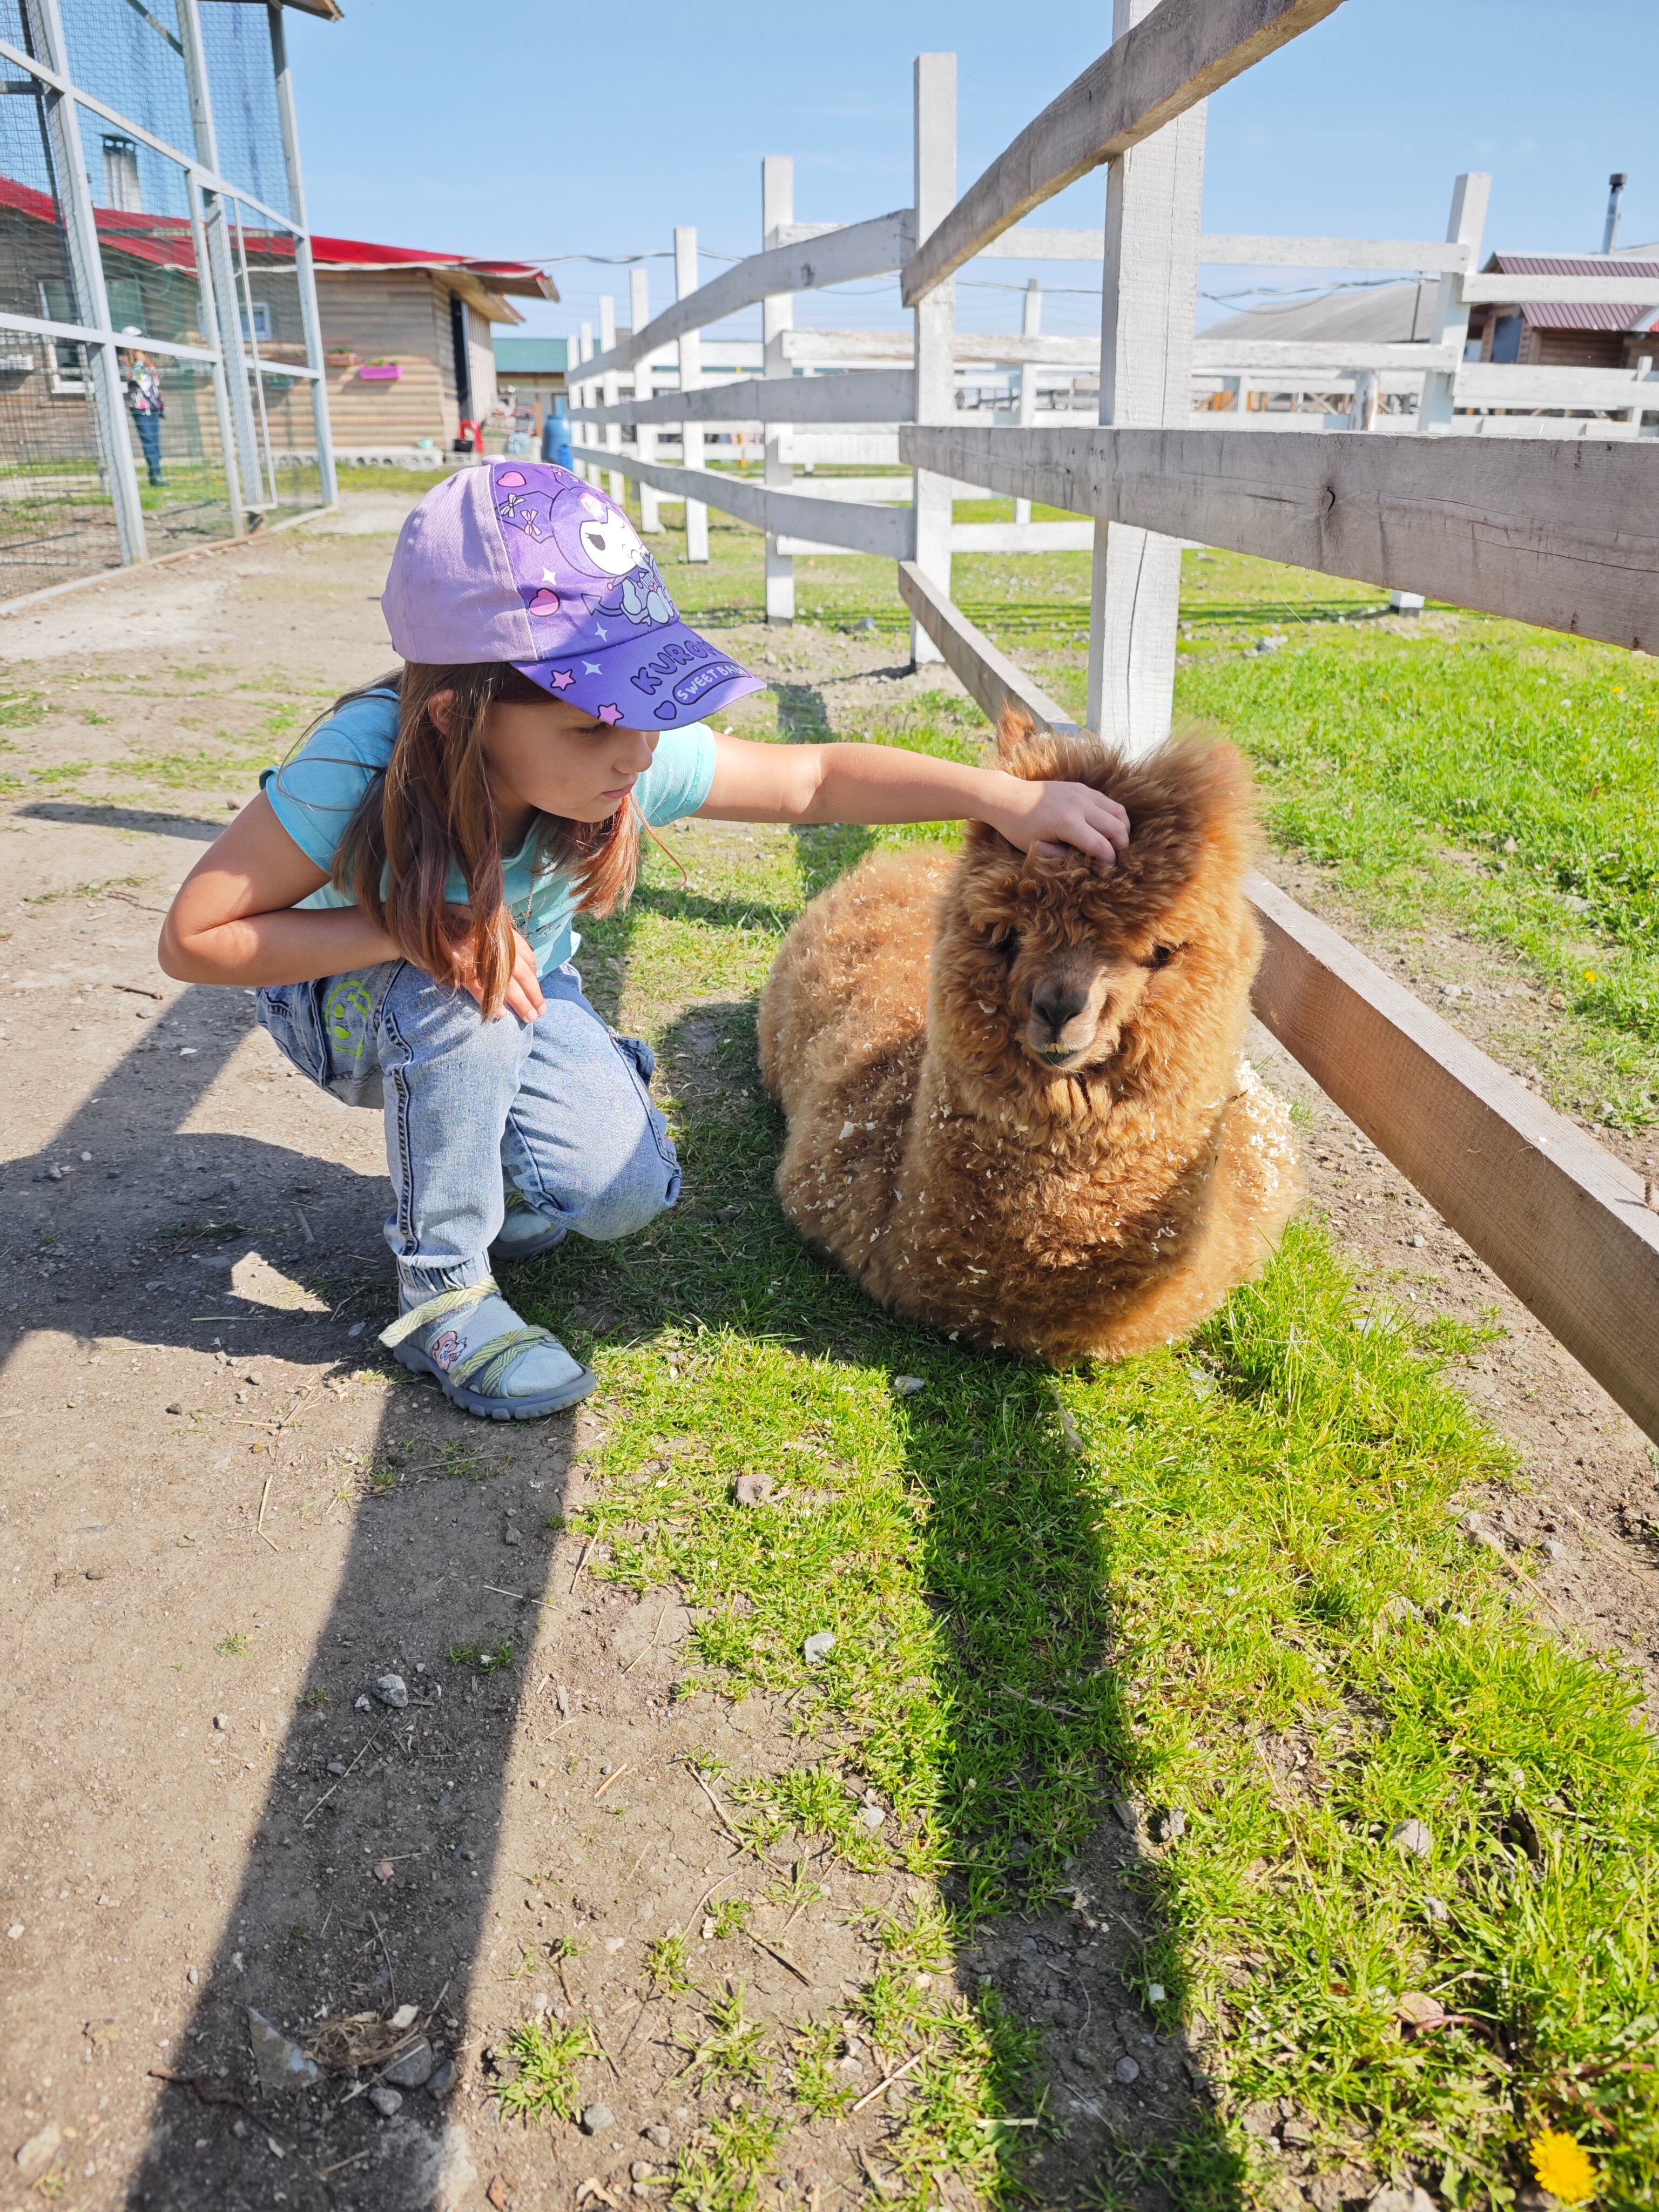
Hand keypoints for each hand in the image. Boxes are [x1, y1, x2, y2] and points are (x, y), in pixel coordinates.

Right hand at [446, 916, 544, 1022]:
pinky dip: (491, 1002)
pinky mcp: (462, 968)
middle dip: (533, 995)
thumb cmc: (460, 919)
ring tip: (529, 1017)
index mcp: (503, 933)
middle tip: (541, 1012)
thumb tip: (519, 957)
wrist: (433, 918)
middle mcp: (496, 946)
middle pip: (522, 974)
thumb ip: (502, 937)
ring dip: (520, 1003)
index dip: (535, 975)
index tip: (537, 989)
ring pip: (506, 984)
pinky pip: (480, 988)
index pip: (527, 956)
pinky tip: (501, 1015)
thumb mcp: (488, 921)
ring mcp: (480, 958)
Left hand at [983, 772, 1130, 869]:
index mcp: (1067, 824)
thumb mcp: (1037, 849)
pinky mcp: (1082, 787)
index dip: (1110, 862)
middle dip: (1122, 847)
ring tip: (1117, 844)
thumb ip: (1063, 858)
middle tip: (1117, 859)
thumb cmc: (1018, 827)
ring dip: (1123, 830)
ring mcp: (1083, 792)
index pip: (1102, 846)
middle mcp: (1079, 805)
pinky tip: (1108, 828)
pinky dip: (1114, 816)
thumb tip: (1087, 864)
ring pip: (1118, 812)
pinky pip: (1109, 802)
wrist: (1007, 797)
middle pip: (1117, 828)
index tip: (1109, 872)